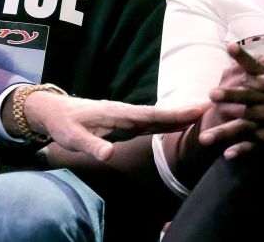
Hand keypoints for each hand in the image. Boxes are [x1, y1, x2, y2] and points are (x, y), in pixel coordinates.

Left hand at [20, 91, 205, 161]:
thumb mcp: (74, 138)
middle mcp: (125, 112)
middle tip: (209, 108)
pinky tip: (177, 123)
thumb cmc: (64, 124)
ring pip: (156, 117)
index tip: (196, 110)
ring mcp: (125, 116)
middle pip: (159, 114)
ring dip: (177, 116)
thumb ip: (92, 146)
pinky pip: (149, 122)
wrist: (54, 112)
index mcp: (117, 113)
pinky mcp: (124, 122)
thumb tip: (110, 155)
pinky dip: (165, 121)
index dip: (173, 114)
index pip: (150, 115)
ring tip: (201, 115)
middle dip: (183, 112)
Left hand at [202, 44, 263, 158]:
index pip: (258, 65)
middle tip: (210, 95)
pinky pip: (260, 144)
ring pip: (248, 126)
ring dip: (226, 132)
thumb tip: (243, 55)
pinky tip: (227, 156)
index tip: (228, 46)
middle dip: (231, 96)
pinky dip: (244, 150)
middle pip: (251, 96)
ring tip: (205, 138)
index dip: (244, 56)